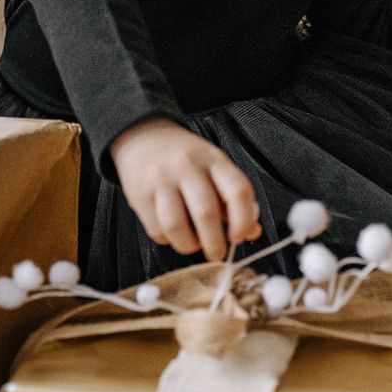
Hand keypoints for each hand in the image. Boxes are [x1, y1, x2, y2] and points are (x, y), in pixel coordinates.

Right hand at [109, 118, 258, 261]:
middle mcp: (187, 166)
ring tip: (192, 244)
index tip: (238, 236)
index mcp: (214, 159)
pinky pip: (156, 230)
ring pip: (176, 226)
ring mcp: (161, 179)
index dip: (243, 220)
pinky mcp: (140, 194)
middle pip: (206, 213)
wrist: (143, 138)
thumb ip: (233, 200)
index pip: (238, 191)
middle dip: (215, 244)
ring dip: (188, 245)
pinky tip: (172, 233)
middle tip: (217, 254)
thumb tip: (252, 232)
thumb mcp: (215, 168)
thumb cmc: (185, 159)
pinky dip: (168, 240)